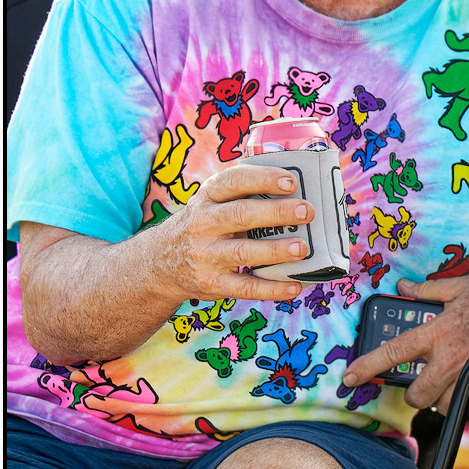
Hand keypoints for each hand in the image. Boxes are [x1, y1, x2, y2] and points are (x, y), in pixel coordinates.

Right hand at [143, 163, 317, 303]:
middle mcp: (203, 224)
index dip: (263, 179)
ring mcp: (206, 255)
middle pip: (241, 215)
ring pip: (242, 252)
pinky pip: (245, 287)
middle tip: (307, 212)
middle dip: (276, 212)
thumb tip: (295, 179)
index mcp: (209, 196)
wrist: (161, 263)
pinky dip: (271, 289)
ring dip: (275, 250)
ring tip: (302, 248)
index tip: (290, 182)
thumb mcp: (214, 201)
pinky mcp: (212, 283)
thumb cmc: (206, 223)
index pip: (233, 181)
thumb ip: (245, 189)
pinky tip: (295, 285)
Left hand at [341, 270, 468, 417]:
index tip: (349, 380)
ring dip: (448, 396)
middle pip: (418, 395)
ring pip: (445, 404)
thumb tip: (404, 286)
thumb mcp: (464, 285)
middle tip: (429, 381)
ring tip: (462, 378)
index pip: (393, 352)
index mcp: (439, 331)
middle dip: (419, 393)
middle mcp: (451, 358)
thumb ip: (430, 290)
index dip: (367, 368)